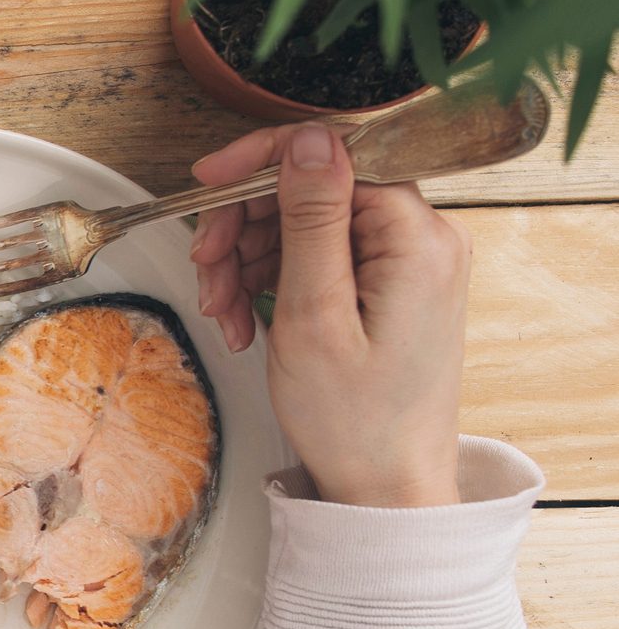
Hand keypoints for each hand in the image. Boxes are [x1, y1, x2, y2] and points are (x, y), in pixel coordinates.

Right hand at [191, 121, 468, 509]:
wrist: (385, 488)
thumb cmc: (356, 421)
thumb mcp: (315, 314)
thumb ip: (312, 219)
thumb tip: (310, 139)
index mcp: (415, 238)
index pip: (334, 155)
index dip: (262, 163)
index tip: (208, 185)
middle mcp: (421, 240)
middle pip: (314, 188)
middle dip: (247, 224)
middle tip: (207, 270)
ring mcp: (405, 264)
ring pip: (306, 223)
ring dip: (250, 259)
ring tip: (223, 312)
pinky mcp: (387, 288)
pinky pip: (317, 257)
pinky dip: (271, 282)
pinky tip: (246, 320)